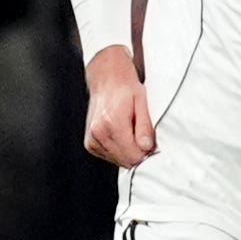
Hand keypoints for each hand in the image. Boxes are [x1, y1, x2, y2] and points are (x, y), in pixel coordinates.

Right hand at [81, 47, 155, 166]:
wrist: (106, 79)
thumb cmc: (125, 88)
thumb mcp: (142, 102)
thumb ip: (144, 127)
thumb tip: (147, 147)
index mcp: (112, 123)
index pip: (133, 156)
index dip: (146, 153)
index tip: (150, 143)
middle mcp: (98, 132)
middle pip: (126, 160)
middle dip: (138, 153)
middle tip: (142, 136)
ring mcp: (92, 139)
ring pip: (118, 160)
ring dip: (127, 151)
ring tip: (130, 131)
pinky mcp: (90, 144)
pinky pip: (109, 156)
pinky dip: (118, 150)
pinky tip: (121, 135)